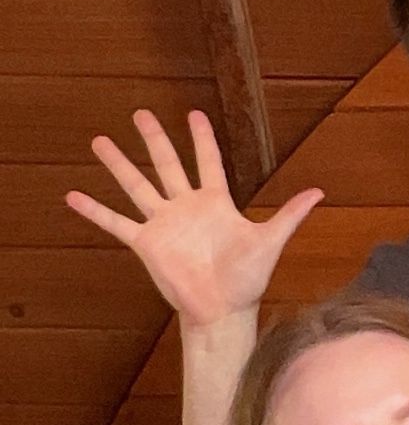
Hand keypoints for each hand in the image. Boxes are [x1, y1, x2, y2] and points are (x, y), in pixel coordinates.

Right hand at [66, 109, 322, 326]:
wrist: (222, 311)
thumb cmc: (247, 279)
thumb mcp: (270, 241)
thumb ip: (290, 214)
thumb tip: (320, 191)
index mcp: (215, 203)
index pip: (208, 161)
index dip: (202, 138)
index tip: (193, 113)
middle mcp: (186, 207)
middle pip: (167, 164)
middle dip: (155, 139)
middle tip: (140, 113)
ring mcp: (164, 224)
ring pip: (137, 185)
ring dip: (119, 164)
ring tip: (99, 141)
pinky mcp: (147, 244)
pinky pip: (116, 223)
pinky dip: (95, 211)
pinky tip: (73, 195)